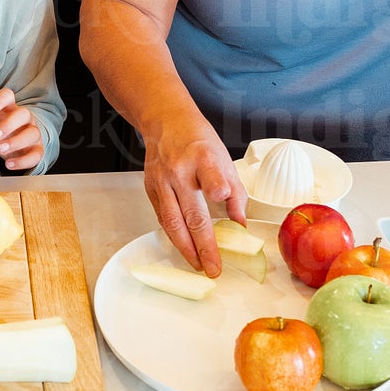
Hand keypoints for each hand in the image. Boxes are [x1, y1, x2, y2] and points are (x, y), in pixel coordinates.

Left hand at [0, 89, 43, 173]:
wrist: (11, 149)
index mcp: (9, 108)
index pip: (8, 96)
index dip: (0, 100)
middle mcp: (24, 119)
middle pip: (23, 113)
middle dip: (8, 124)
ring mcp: (33, 134)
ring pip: (32, 133)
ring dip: (16, 141)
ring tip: (0, 149)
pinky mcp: (37, 151)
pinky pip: (35, 155)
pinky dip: (22, 161)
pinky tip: (9, 164)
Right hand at [142, 113, 247, 275]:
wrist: (166, 122)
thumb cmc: (199, 140)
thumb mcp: (224, 158)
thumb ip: (235, 191)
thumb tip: (239, 223)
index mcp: (204, 158)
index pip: (212, 177)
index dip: (217, 189)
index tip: (226, 207)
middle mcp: (180, 170)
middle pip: (192, 214)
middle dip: (204, 246)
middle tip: (213, 267)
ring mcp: (162, 181)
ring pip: (172, 223)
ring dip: (186, 249)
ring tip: (198, 265)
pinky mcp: (150, 188)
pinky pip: (162, 218)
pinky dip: (174, 236)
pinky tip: (184, 248)